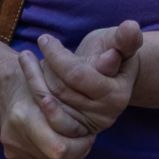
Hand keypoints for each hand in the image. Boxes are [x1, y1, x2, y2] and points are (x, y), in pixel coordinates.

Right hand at [0, 55, 96, 158]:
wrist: (6, 88)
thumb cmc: (38, 75)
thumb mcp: (61, 68)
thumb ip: (88, 67)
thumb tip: (113, 56)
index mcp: (22, 115)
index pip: (60, 148)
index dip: (81, 143)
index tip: (89, 131)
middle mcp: (13, 136)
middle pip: (58, 157)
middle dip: (77, 149)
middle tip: (86, 136)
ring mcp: (13, 151)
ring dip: (69, 151)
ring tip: (75, 134)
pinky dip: (56, 154)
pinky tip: (61, 138)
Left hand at [26, 22, 142, 139]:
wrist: (113, 77)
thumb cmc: (115, 52)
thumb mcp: (119, 42)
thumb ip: (124, 38)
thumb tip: (131, 27)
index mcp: (116, 95)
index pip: (77, 75)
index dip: (57, 55)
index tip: (44, 38)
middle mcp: (103, 116)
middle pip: (60, 90)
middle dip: (45, 65)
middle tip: (37, 45)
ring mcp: (86, 126)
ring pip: (49, 102)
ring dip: (34, 78)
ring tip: (27, 57)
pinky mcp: (72, 131)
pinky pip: (44, 115)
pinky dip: (34, 94)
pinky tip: (30, 76)